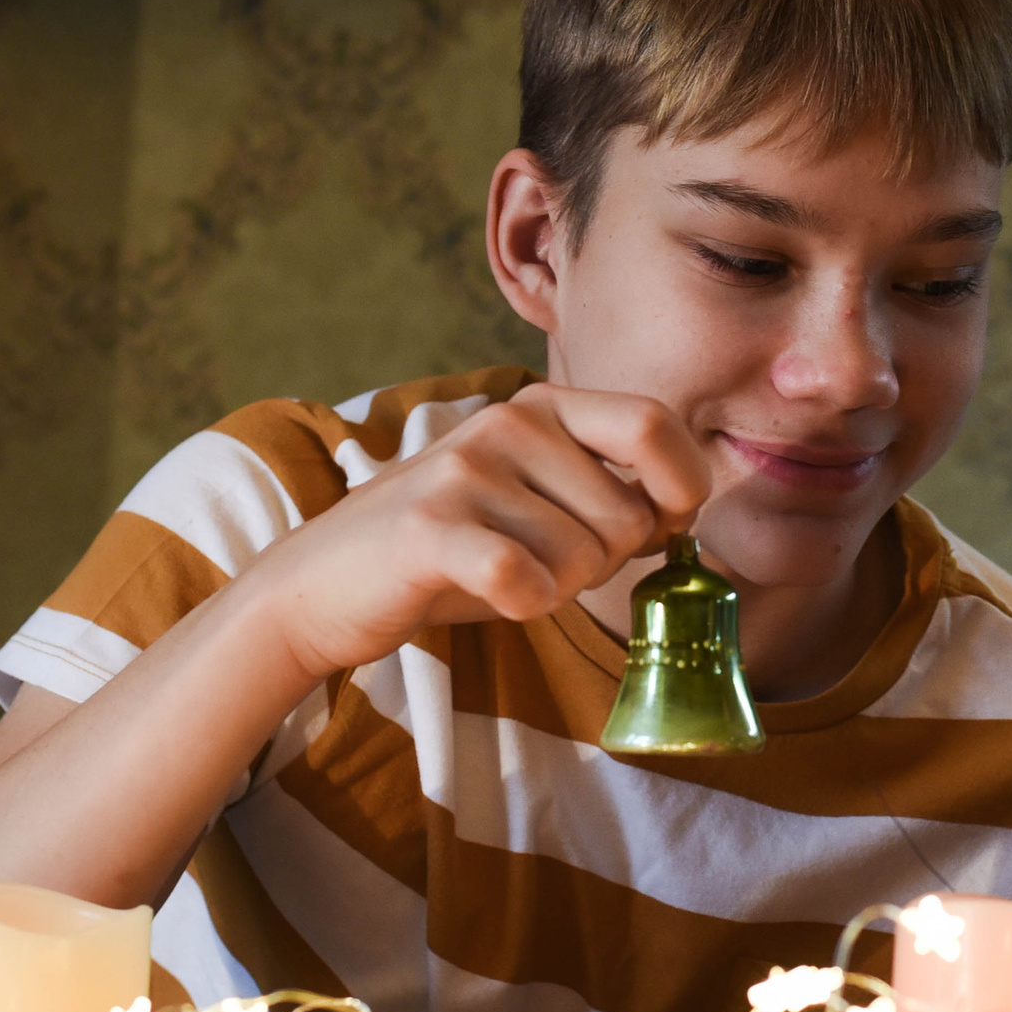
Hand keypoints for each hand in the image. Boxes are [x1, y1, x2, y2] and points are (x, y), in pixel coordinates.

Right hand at [240, 383, 711, 681]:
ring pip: (581, 561)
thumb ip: (609, 496)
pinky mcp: (432, 527)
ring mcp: (467, 469)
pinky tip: (490, 595)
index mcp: (543, 406)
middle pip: (627, 516)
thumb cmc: (451, 552)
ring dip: (554, 591)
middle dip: (602, 565)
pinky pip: (527, 581)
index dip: (683, 487)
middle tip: (539, 565)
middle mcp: (509, 421)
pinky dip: (523, 605)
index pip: (656, 424)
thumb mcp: (536, 503)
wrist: (323, 584)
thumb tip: (688, 513)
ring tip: (497, 575)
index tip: (663, 529)